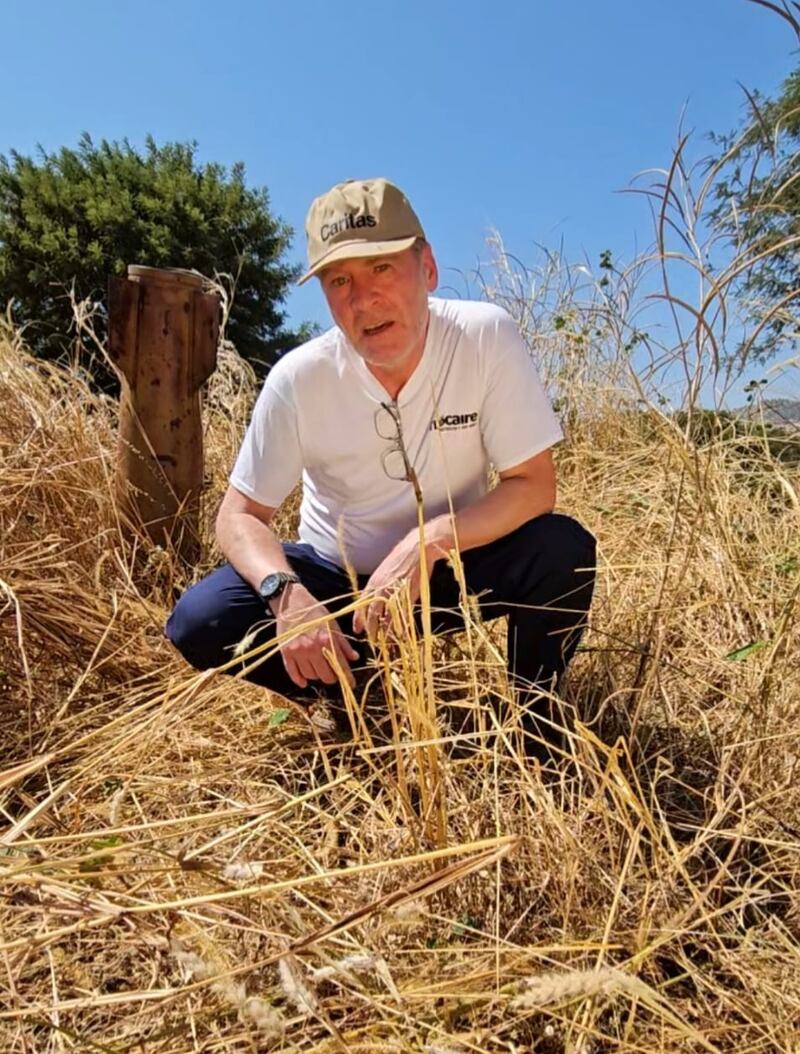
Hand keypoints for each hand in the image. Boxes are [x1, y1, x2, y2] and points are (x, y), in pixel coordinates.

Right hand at [273, 584, 358, 688]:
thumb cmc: (315, 612)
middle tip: (334, 674)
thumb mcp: (333, 624)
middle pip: (325, 676)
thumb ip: (344, 643)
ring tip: (319, 669)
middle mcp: (312, 648)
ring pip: (310, 676)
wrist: (292, 603)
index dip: (347, 677)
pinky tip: (304, 682)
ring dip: (316, 676)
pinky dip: (299, 680)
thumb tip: (354, 658)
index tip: (351, 683)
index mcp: (326, 640)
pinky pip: (293, 673)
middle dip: (332, 677)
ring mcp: (297, 651)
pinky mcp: (285, 653)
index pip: (340, 665)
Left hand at [353, 518, 454, 640]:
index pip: (361, 605)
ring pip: (385, 618)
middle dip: (371, 630)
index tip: (357, 630)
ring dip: (384, 632)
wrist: (418, 548)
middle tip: (372, 641)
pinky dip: (399, 627)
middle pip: (372, 615)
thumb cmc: (402, 557)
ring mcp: (394, 593)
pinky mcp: (408, 596)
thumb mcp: (386, 571)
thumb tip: (376, 599)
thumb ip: (380, 585)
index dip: (359, 620)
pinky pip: (401, 616)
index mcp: (373, 582)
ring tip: (385, 643)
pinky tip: (399, 634)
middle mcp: (381, 589)